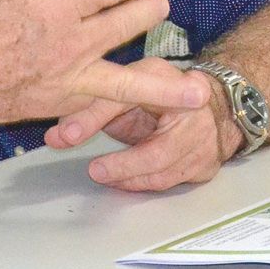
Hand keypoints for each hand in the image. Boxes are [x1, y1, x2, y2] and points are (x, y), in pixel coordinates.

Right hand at [0, 0, 210, 124]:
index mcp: (55, 6)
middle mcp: (66, 45)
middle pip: (122, 29)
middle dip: (147, 15)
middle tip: (164, 6)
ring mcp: (61, 81)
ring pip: (123, 84)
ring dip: (162, 85)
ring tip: (198, 92)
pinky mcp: (51, 107)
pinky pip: (94, 109)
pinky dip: (120, 112)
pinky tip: (143, 117)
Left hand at [45, 63, 239, 191]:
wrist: (213, 104)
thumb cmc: (166, 92)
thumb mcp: (132, 86)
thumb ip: (94, 109)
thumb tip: (56, 136)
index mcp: (171, 84)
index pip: (127, 97)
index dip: (95, 115)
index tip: (68, 134)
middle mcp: (195, 115)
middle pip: (156, 152)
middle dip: (122, 166)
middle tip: (95, 170)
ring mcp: (205, 144)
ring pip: (162, 175)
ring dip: (129, 179)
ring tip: (104, 174)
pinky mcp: (205, 167)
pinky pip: (171, 183)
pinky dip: (145, 184)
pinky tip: (127, 180)